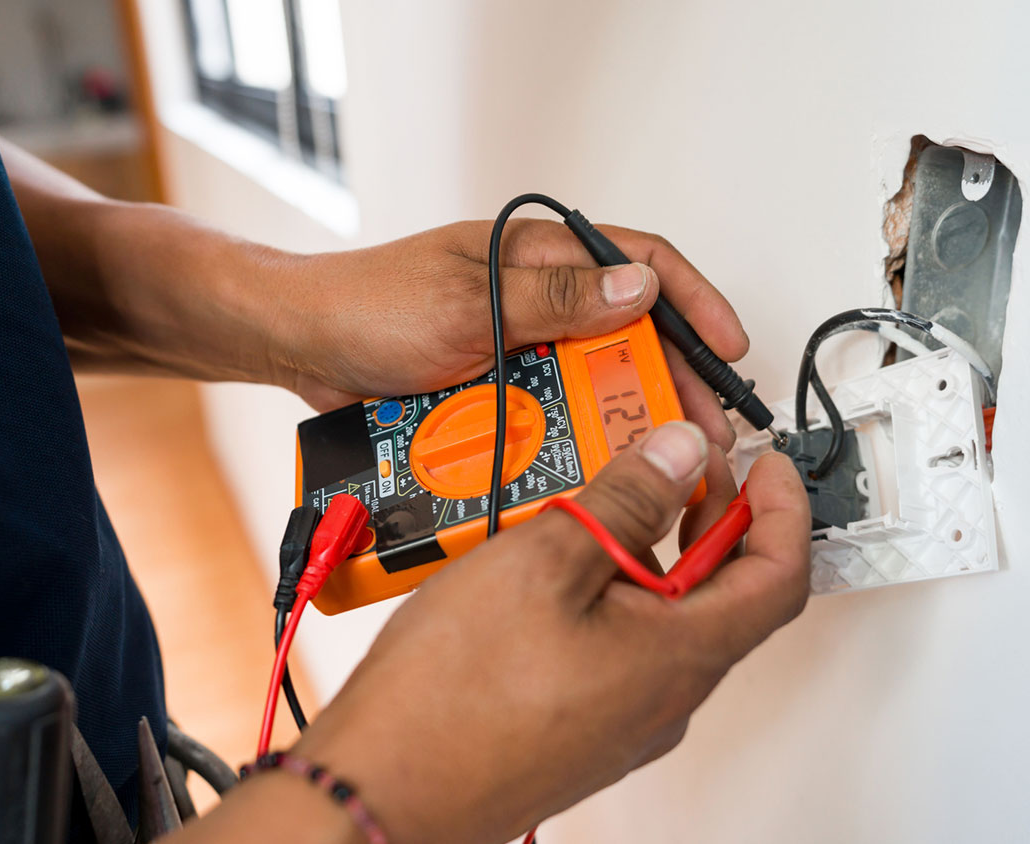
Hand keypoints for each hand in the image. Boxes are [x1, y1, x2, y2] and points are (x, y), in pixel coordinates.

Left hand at [269, 219, 749, 448]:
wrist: (300, 349)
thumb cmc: (369, 305)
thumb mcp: (469, 300)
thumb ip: (556, 297)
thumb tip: (640, 290)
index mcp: (537, 256)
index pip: (639, 263)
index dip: (694, 301)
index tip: (729, 346)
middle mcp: (536, 299)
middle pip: (629, 334)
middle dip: (672, 379)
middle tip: (703, 428)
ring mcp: (517, 347)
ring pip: (592, 383)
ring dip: (624, 417)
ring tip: (656, 459)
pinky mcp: (495, 391)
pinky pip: (548, 416)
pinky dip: (571, 440)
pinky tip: (592, 469)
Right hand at [275, 422, 808, 843]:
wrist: (383, 790)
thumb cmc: (454, 698)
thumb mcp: (546, 560)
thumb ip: (626, 500)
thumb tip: (679, 457)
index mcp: (680, 655)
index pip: (779, 575)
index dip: (784, 509)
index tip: (767, 465)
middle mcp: (665, 697)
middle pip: (723, 596)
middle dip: (709, 518)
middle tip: (676, 465)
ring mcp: (624, 719)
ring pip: (665, 620)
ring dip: (650, 554)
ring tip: (597, 505)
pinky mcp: (580, 727)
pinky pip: (620, 648)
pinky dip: (609, 593)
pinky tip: (553, 567)